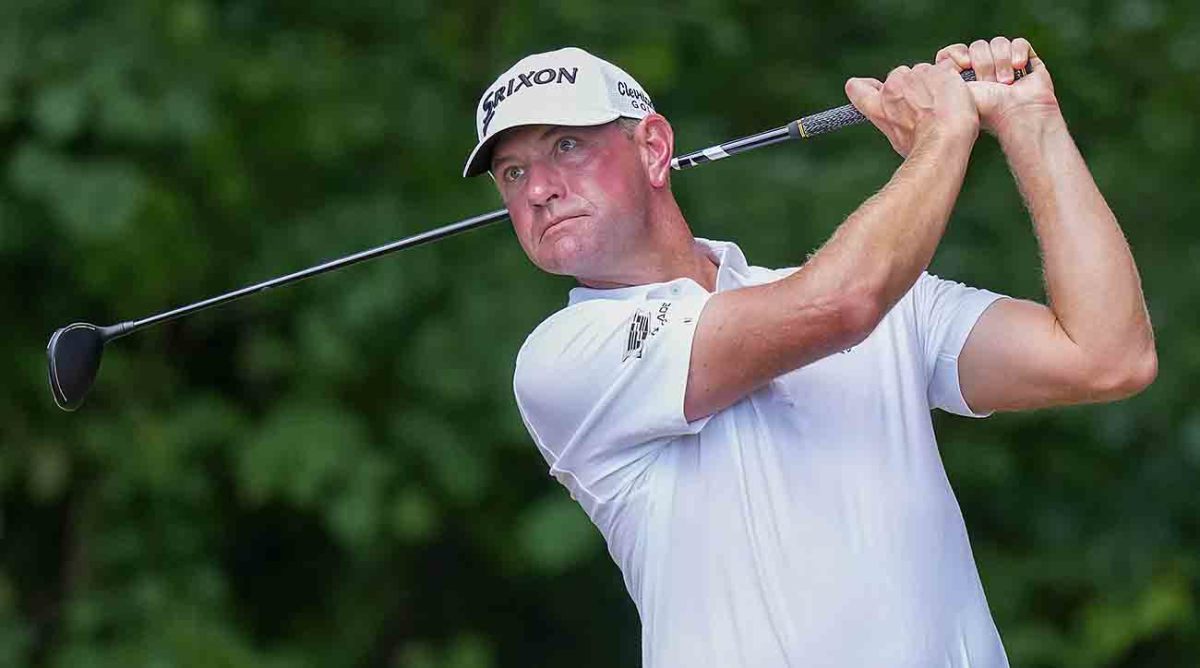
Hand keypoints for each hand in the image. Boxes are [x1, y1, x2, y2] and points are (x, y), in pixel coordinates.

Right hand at [845, 59, 978, 157]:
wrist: (942, 141)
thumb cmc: (923, 148)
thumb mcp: (899, 139)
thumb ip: (895, 121)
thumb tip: (901, 122)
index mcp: (878, 109)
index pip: (858, 88)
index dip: (864, 86)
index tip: (871, 88)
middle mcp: (891, 88)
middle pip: (901, 76)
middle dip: (915, 86)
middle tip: (929, 107)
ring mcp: (913, 77)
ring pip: (925, 70)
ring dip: (936, 81)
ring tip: (945, 105)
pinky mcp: (937, 70)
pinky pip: (947, 66)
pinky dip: (954, 78)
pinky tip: (957, 94)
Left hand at [935, 37, 1059, 136]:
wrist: (1018, 113)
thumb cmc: (987, 108)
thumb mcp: (954, 91)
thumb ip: (940, 77)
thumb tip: (936, 63)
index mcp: (964, 79)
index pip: (954, 52)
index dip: (958, 53)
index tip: (965, 64)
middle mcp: (983, 71)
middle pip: (978, 46)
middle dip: (984, 63)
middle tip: (991, 83)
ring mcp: (1005, 65)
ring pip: (998, 43)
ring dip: (1002, 61)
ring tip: (1007, 82)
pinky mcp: (1025, 61)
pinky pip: (1019, 43)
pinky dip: (1018, 53)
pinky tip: (1019, 68)